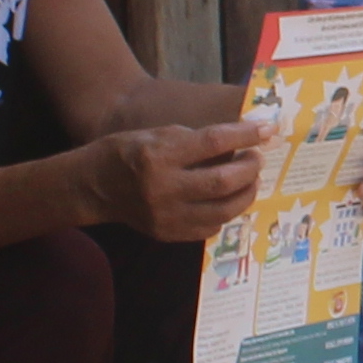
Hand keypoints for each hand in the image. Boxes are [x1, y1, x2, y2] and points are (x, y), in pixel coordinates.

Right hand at [95, 119, 263, 244]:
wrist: (95, 186)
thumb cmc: (129, 151)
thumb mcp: (159, 133)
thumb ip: (196, 139)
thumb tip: (240, 139)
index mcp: (160, 155)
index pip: (214, 142)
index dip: (245, 135)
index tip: (267, 129)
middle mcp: (163, 188)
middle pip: (223, 182)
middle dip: (250, 168)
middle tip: (257, 158)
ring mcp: (166, 216)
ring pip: (222, 210)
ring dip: (245, 193)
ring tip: (250, 179)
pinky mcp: (168, 234)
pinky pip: (210, 227)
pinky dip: (226, 212)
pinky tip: (230, 199)